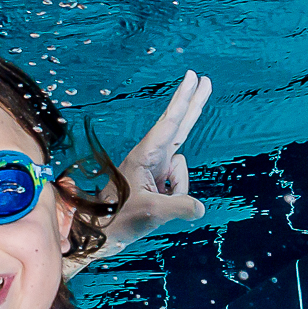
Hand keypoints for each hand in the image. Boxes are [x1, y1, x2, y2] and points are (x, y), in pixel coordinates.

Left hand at [92, 70, 212, 258]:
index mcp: (145, 155)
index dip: (184, 100)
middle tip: (206, 80)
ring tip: (155, 203)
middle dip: (194, 104)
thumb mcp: (152, 214)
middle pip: (180, 125)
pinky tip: (159, 204)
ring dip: (178, 190)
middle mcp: (152, 156)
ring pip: (183, 172)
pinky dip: (177, 197)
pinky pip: (180, 186)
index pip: (171, 123)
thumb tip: (200, 208)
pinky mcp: (158, 180)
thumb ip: (180, 208)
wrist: (101, 232)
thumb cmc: (118, 219)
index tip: (192, 76)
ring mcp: (156, 167)